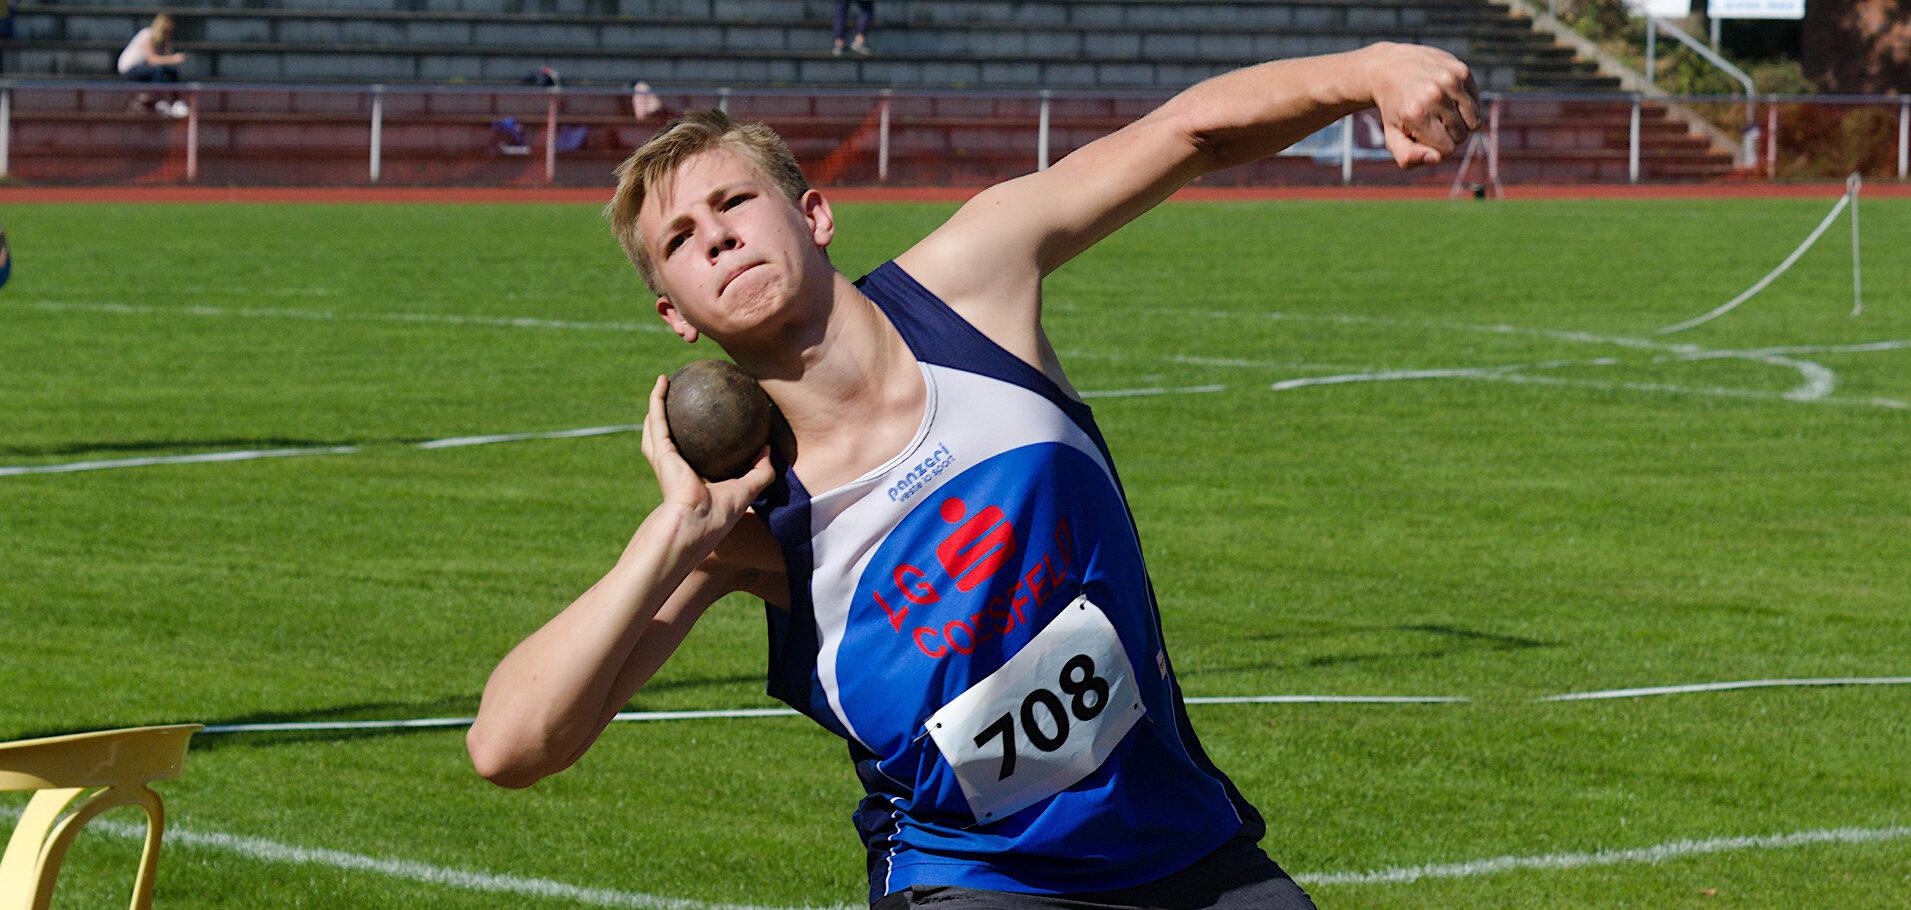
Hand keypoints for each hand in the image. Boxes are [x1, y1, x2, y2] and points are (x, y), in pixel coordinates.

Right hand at [639, 374, 774, 548]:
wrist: (695, 523)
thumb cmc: (717, 515)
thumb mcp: (747, 491)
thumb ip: (760, 472)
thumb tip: (768, 449)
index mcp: (691, 479)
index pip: (692, 456)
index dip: (697, 440)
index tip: (706, 423)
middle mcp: (674, 468)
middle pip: (668, 439)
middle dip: (671, 421)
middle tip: (682, 400)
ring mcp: (663, 458)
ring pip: (654, 426)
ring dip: (656, 405)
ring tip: (665, 384)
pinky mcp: (660, 450)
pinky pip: (657, 417)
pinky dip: (656, 398)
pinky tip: (664, 380)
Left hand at [1362, 43, 1479, 167]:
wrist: (1390, 67)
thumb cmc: (1394, 108)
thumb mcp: (1392, 136)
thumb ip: (1408, 156)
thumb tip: (1435, 158)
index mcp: (1417, 114)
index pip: (1447, 149)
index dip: (1438, 147)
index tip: (1425, 136)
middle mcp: (1435, 95)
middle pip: (1462, 135)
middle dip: (1449, 134)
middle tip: (1431, 121)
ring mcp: (1450, 80)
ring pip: (1475, 120)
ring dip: (1461, 121)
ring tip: (1441, 112)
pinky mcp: (1461, 70)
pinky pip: (1476, 102)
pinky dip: (1466, 104)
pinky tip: (1447, 97)